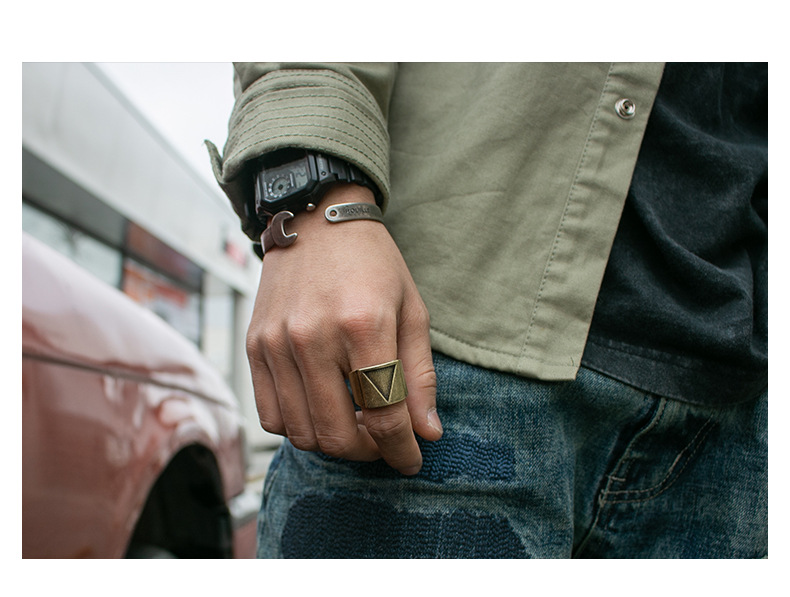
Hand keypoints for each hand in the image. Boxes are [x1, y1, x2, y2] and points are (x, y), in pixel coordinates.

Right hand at [246, 184, 441, 474]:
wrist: (316, 220)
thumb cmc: (374, 264)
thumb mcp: (411, 310)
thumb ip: (418, 376)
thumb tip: (426, 432)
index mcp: (363, 324)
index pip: (384, 414)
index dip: (402, 449)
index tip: (412, 461)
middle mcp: (313, 337)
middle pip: (338, 435)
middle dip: (369, 452)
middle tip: (384, 440)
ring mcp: (277, 343)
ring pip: (303, 433)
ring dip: (334, 443)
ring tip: (355, 423)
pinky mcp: (254, 346)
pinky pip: (271, 415)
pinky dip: (299, 427)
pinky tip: (321, 408)